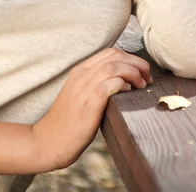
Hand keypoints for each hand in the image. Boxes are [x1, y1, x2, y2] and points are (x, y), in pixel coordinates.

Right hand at [32, 47, 151, 170]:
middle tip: (147, 77)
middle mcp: (81, 76)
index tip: (142, 71)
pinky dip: (121, 85)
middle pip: (115, 56)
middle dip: (137, 63)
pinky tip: (127, 92)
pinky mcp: (86, 107)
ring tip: (141, 85)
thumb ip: (97, 83)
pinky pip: (106, 87)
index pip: (110, 52)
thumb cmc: (69, 121)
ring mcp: (82, 90)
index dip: (131, 58)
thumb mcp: (81, 94)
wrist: (48, 141)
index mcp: (80, 70)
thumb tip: (124, 80)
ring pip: (112, 68)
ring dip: (133, 73)